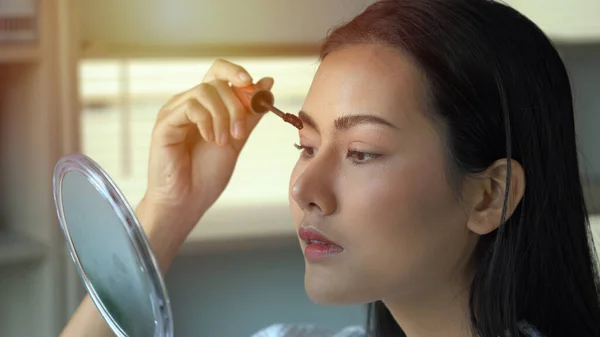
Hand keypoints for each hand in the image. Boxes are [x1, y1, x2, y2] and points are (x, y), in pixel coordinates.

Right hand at [139, 59, 273, 241]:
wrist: (188, 201)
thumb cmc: (207, 173)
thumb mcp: (237, 138)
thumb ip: (251, 112)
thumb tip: (268, 83)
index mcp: (205, 104)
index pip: (218, 71)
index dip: (236, 71)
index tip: (253, 85)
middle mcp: (187, 103)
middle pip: (216, 81)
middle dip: (237, 104)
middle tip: (240, 133)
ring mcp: (174, 112)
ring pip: (205, 91)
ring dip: (223, 116)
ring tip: (224, 141)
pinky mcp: (165, 124)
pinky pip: (191, 107)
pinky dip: (207, 121)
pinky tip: (210, 139)